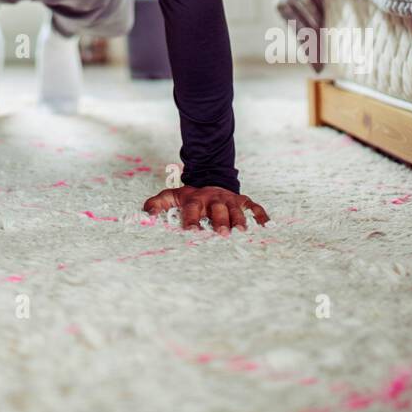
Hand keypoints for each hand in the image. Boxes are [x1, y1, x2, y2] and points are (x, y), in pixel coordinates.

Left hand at [142, 184, 268, 234]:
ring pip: (236, 208)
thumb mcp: (172, 196)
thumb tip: (146, 214)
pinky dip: (260, 214)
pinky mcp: (243, 199)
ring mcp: (230, 199)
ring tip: (243, 231)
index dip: (191, 219)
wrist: (210, 177)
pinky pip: (254, 206)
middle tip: (222, 233)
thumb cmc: (190, 195)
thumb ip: (157, 203)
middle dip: (220, 221)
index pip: (192, 209)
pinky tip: (266, 225)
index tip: (190, 232)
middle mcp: (214, 199)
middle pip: (218, 209)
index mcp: (196, 199)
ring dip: (239, 219)